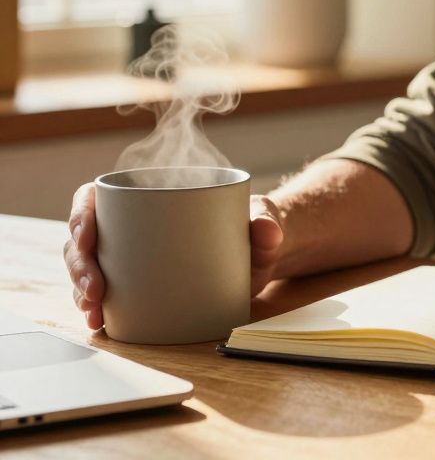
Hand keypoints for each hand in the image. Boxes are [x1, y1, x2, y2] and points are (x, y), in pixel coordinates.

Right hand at [64, 183, 285, 329]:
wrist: (257, 257)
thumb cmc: (250, 227)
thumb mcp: (259, 220)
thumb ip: (266, 222)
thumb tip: (268, 231)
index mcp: (147, 197)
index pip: (97, 198)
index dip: (81, 215)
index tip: (86, 237)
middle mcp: (129, 227)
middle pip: (84, 239)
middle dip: (80, 265)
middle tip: (96, 290)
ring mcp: (129, 258)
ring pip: (87, 268)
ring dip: (80, 291)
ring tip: (95, 311)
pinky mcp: (137, 285)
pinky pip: (105, 294)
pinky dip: (97, 308)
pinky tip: (99, 322)